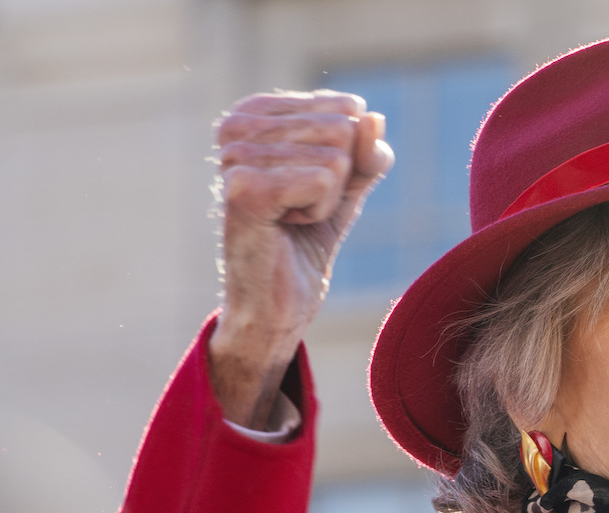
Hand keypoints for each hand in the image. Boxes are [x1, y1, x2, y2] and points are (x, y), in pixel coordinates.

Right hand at [209, 91, 392, 427]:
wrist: (276, 307)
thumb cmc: (303, 244)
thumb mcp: (347, 188)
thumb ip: (366, 151)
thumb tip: (373, 118)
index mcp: (253, 114)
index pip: (344, 108)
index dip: (347, 159)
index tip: (309, 190)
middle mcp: (235, 128)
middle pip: (343, 129)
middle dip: (339, 181)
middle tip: (301, 211)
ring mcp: (235, 157)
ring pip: (336, 157)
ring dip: (327, 200)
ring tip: (290, 220)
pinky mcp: (244, 189)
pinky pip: (323, 180)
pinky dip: (320, 212)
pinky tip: (286, 228)